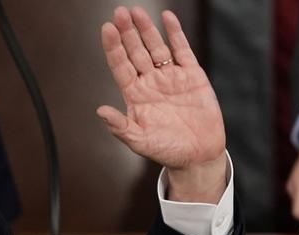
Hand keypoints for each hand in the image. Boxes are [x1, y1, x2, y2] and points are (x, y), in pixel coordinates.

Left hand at [97, 7, 226, 202]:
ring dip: (146, 29)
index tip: (107, 29)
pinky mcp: (192, 76)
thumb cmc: (166, 151)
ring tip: (136, 11)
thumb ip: (120, 127)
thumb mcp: (140, 142)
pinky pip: (182, 50)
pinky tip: (167, 18)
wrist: (198, 155)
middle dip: (127, 32)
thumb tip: (100, 111)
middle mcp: (150, 83)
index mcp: (135, 96)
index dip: (114, 48)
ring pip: (156, 47)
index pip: (120, 66)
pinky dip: (175, 33)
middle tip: (119, 12)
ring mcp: (170, 77)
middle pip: (135, 51)